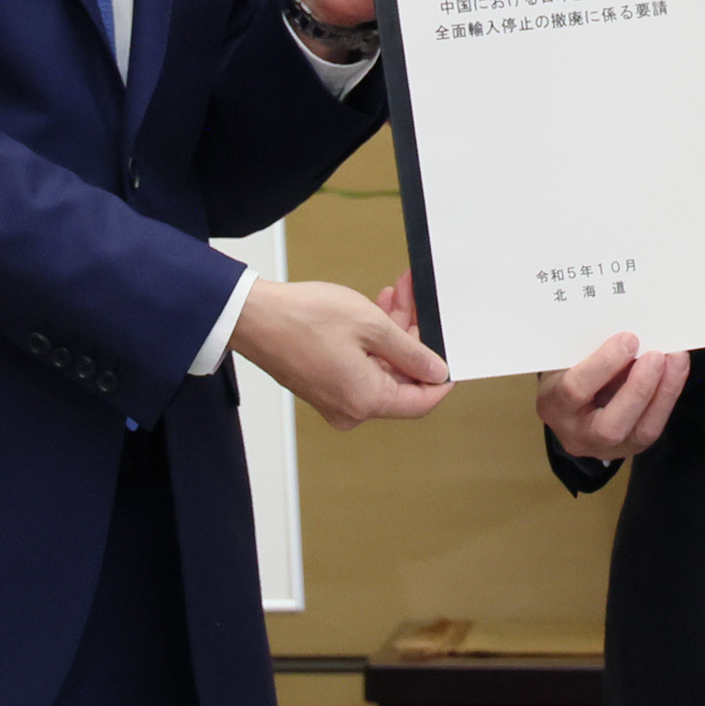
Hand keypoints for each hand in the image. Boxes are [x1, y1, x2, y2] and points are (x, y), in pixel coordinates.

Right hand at [230, 276, 451, 430]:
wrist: (254, 317)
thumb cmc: (304, 319)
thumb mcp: (370, 325)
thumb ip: (410, 351)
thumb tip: (437, 372)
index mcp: (366, 400)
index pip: (422, 402)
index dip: (441, 377)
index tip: (450, 352)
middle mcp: (351, 409)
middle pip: (401, 380)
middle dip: (413, 339)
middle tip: (416, 301)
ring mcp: (335, 399)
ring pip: (382, 369)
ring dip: (393, 334)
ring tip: (396, 295)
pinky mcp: (324, 386)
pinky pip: (361, 367)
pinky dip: (372, 342)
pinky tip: (376, 310)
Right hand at [536, 332, 688, 462]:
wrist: (569, 402)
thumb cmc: (568, 368)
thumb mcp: (568, 357)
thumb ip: (592, 349)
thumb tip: (632, 336)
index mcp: (552, 405)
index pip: (575, 390)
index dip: (604, 365)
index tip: (629, 338)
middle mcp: (575, 435)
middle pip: (610, 427)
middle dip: (638, 389)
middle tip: (657, 355)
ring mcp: (605, 448)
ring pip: (641, 432)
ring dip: (663, 392)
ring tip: (676, 359)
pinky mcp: (630, 448)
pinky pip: (653, 427)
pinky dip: (668, 396)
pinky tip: (676, 371)